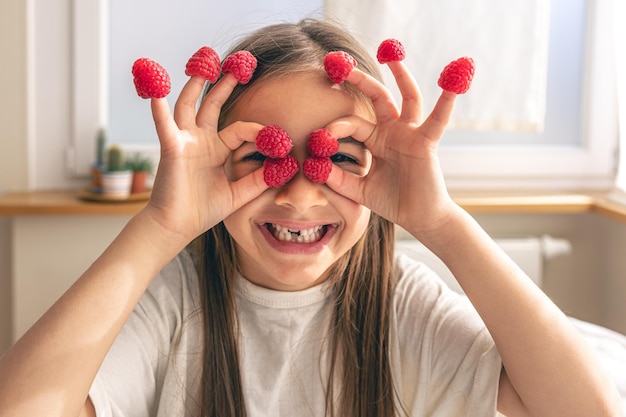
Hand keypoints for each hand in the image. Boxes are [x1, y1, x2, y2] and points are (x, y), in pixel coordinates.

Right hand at [143, 74, 266, 243]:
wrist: (177, 227)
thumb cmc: (202, 211)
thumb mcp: (238, 194)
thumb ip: (258, 181)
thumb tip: (284, 167)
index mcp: (216, 150)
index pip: (240, 129)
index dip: (260, 131)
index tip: (280, 140)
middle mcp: (200, 141)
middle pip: (213, 106)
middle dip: (225, 85)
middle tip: (239, 65)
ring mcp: (184, 142)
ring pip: (189, 106)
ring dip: (196, 84)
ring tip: (205, 63)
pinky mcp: (171, 148)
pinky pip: (164, 125)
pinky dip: (158, 108)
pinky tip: (157, 92)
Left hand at [325, 62, 458, 237]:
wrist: (418, 218)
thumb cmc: (391, 202)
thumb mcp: (357, 191)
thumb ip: (337, 179)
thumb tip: (313, 166)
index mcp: (376, 140)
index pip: (353, 123)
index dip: (336, 128)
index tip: (321, 139)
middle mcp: (393, 132)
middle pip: (377, 98)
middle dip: (360, 80)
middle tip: (341, 63)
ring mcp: (411, 134)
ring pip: (406, 98)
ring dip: (400, 75)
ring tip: (391, 53)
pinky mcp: (426, 142)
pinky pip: (438, 119)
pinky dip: (448, 99)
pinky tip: (455, 79)